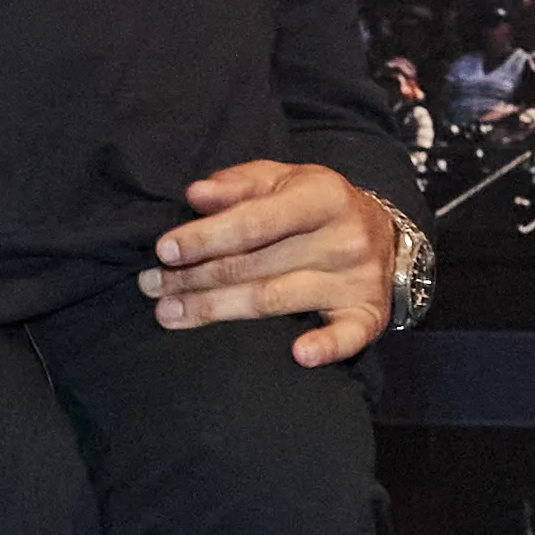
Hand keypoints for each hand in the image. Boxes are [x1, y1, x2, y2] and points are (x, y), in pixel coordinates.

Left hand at [148, 156, 402, 363]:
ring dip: (218, 309)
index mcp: (323, 196)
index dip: (206, 237)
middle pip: (256, 264)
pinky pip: (348, 335)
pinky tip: (299, 355)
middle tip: (151, 287)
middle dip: (196, 277)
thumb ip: (239, 184)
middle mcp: (344, 238)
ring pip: (276, 299)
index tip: (164, 251)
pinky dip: (327, 346)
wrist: (383, 234)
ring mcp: (358, 279)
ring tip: (171, 313)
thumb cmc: (315, 206)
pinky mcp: (368, 313)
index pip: (255, 220)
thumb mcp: (284, 179)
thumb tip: (196, 195)